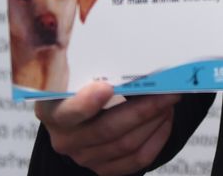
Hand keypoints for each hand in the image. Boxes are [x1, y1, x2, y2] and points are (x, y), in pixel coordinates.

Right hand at [35, 82, 179, 175]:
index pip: (69, 113)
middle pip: (107, 129)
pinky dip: (157, 138)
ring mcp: (85, 158)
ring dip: (154, 120)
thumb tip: (134, 59)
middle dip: (143, 108)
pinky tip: (165, 119)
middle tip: (168, 90)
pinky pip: (138, 159)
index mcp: (52, 112)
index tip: (107, 87)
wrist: (78, 115)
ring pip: (127, 144)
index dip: (87, 103)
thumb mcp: (77, 75)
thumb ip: (96, 70)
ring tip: (170, 100)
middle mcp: (65, 139)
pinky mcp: (105, 169)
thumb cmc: (82, 87)